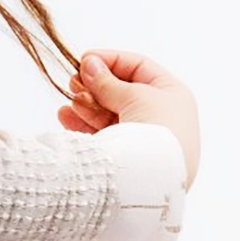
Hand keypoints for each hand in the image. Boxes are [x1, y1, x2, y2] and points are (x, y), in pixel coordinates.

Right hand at [57, 47, 200, 190]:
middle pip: (122, 91)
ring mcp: (143, 139)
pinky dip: (83, 124)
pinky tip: (66, 117)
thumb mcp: (135, 95)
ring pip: (109, 114)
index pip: (139, 67)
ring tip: (70, 103)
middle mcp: (161, 116)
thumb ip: (108, 80)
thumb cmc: (156, 131)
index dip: (111, 60)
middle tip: (73, 81)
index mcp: (173, 95)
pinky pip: (102, 136)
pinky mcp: (126, 159)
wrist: (156, 181)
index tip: (84, 59)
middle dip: (95, 85)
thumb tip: (89, 63)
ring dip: (86, 105)